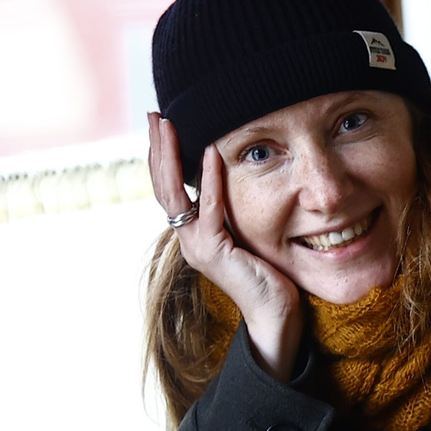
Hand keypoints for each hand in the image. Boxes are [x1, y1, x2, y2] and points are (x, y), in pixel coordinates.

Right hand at [146, 111, 302, 380]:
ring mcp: (196, 245)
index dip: (162, 156)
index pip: (171, 187)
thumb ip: (233, 211)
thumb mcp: (246, 235)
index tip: (161, 123)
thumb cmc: (267, 276)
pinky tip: (210, 154)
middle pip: (163, 185)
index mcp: (193, 232)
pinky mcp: (214, 252)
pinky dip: (209, 180)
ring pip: (174, 194)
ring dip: (170, 156)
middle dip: (157, 147)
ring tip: (167, 125)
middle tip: (154, 115)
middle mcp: (188, 237)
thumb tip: (233, 180)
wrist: (276, 316)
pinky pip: (209, 209)